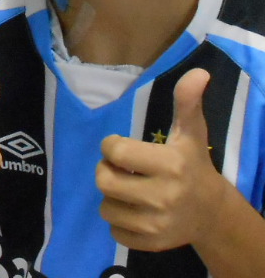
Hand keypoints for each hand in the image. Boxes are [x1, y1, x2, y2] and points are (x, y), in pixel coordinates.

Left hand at [97, 68, 226, 251]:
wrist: (212, 213)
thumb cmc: (193, 166)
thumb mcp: (191, 133)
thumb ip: (187, 102)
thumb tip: (199, 72)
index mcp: (170, 165)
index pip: (115, 150)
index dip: (111, 145)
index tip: (121, 147)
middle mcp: (164, 195)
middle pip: (104, 180)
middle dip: (107, 171)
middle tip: (120, 170)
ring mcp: (157, 223)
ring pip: (105, 208)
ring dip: (112, 198)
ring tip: (129, 191)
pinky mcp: (151, 243)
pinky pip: (114, 232)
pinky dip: (119, 222)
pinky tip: (135, 212)